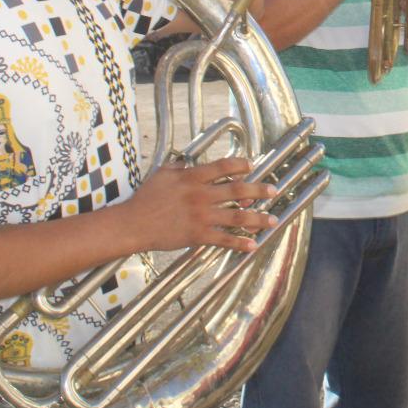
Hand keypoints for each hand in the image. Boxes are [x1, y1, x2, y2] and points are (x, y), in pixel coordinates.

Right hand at [124, 156, 278, 252]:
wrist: (133, 224)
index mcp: (192, 178)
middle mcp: (201, 195)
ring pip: (237, 216)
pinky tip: (253, 245)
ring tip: (273, 220)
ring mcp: (201, 216)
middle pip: (237, 190)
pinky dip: (240, 243)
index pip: (222, 167)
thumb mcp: (161, 175)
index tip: (252, 165)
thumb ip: (178, 167)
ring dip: (258, 218)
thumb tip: (189, 162)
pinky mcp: (198, 235)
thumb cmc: (145, 199)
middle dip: (259, 189)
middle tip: (274, 190)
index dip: (240, 165)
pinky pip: (224, 239)